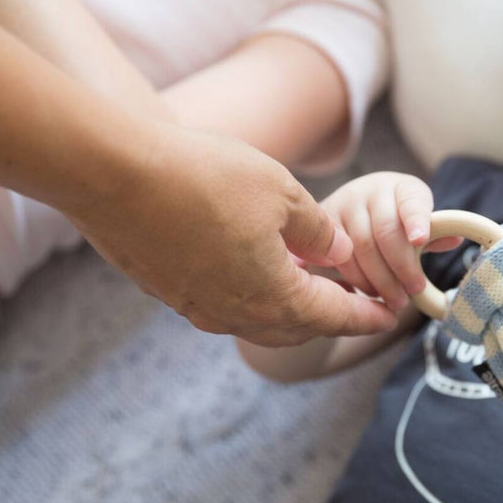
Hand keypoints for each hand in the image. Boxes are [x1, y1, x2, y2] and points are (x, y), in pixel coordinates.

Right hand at [63, 123, 397, 345]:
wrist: (113, 174)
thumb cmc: (203, 176)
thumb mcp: (281, 192)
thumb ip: (317, 230)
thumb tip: (337, 251)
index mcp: (273, 295)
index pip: (333, 317)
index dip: (365, 316)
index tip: (390, 317)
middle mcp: (234, 312)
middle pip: (296, 328)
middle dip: (329, 317)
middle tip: (355, 302)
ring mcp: (195, 305)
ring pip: (256, 320)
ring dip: (287, 307)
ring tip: (308, 282)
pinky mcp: (166, 290)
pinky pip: (221, 304)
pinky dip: (250, 295)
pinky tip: (253, 267)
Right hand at [319, 172, 458, 311]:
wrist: (356, 206)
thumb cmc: (397, 219)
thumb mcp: (419, 222)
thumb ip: (435, 232)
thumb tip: (454, 240)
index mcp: (403, 188)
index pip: (411, 202)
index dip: (416, 220)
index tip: (420, 239)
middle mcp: (372, 191)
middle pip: (386, 232)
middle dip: (402, 266)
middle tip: (414, 291)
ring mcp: (345, 205)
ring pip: (362, 247)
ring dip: (381, 279)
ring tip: (395, 300)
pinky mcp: (325, 225)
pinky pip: (341, 257)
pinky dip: (358, 280)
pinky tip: (371, 292)